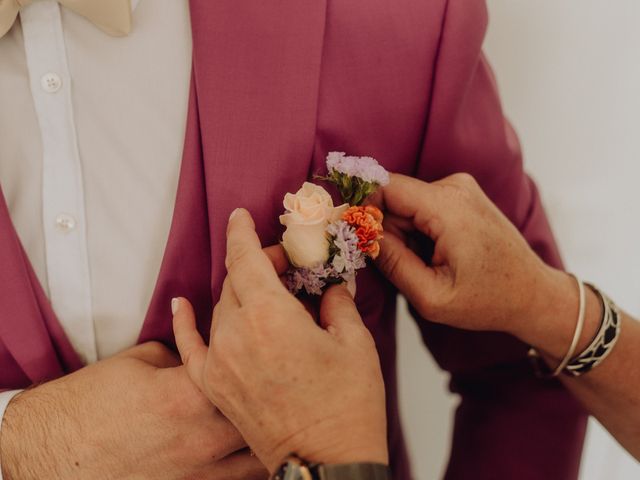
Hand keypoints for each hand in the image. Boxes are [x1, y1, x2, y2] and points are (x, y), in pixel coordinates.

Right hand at [0, 342, 266, 479]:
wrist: (48, 454)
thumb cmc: (89, 403)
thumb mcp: (139, 361)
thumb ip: (183, 355)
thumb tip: (204, 353)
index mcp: (190, 392)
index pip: (245, 367)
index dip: (259, 355)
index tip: (268, 346)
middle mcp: (202, 434)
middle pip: (265, 414)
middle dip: (277, 399)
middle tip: (285, 386)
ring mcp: (199, 470)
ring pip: (261, 455)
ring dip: (271, 436)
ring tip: (280, 420)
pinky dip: (250, 466)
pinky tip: (253, 451)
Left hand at [172, 208, 387, 472]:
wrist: (329, 463)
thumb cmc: (348, 406)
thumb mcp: (355, 343)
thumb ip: (337, 303)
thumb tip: (330, 287)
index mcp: (272, 317)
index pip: (247, 259)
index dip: (243, 233)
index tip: (241, 216)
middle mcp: (237, 335)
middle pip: (236, 281)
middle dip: (257, 265)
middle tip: (285, 265)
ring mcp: (221, 362)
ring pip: (220, 308)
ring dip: (240, 292)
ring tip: (267, 293)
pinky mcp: (214, 387)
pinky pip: (190, 346)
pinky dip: (185, 323)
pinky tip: (181, 305)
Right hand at [372, 173, 570, 339]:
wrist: (533, 294)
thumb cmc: (488, 300)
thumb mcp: (431, 295)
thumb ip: (391, 263)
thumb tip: (361, 234)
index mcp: (448, 207)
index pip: (385, 186)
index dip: (364, 209)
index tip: (357, 238)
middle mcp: (455, 186)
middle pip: (395, 198)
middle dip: (388, 231)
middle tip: (407, 267)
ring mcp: (461, 187)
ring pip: (407, 204)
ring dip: (406, 234)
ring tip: (430, 263)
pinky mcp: (462, 194)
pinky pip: (423, 206)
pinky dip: (420, 230)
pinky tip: (438, 254)